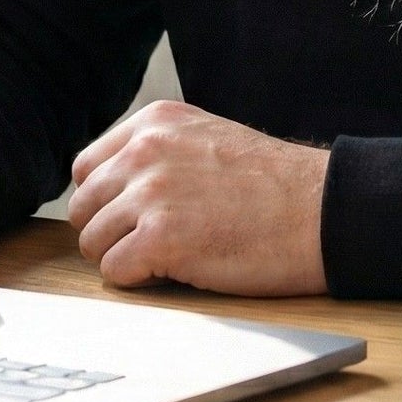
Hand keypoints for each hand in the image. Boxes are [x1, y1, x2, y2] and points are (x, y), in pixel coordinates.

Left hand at [67, 100, 327, 295]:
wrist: (318, 211)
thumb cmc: (271, 185)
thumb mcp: (206, 138)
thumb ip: (158, 152)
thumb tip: (108, 190)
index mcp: (155, 121)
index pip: (87, 167)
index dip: (107, 200)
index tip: (135, 216)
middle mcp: (146, 149)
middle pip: (83, 206)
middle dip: (111, 231)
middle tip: (152, 242)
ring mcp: (150, 193)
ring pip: (92, 242)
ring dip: (125, 257)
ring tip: (171, 255)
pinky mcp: (160, 238)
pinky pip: (114, 272)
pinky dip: (140, 280)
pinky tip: (178, 269)